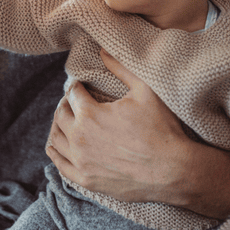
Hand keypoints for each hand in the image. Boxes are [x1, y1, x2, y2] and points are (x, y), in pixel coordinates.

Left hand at [46, 48, 229, 218]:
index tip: (82, 86)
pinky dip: (55, 152)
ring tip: (66, 120)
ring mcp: (81, 162)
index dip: (77, 86)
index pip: (73, 94)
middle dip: (65, 104)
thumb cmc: (162, 129)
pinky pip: (60, 165)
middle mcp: (79, 138)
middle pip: (60, 115)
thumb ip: (121, 68)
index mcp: (90, 114)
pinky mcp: (86, 180)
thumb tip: (103, 49)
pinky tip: (56, 146)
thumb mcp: (145, 90)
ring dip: (58, 126)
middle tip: (73, 101)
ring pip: (56, 139)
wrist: (174, 171)